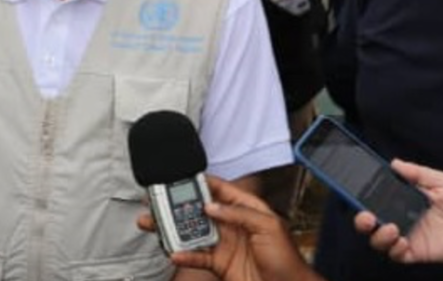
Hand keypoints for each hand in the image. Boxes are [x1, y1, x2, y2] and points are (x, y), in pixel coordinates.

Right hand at [137, 176, 319, 280]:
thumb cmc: (288, 259)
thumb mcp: (269, 226)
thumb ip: (240, 213)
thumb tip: (213, 207)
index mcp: (247, 209)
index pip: (221, 190)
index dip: (203, 182)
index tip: (182, 177)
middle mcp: (232, 225)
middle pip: (200, 210)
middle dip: (179, 204)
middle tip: (158, 199)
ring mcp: (224, 244)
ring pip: (193, 232)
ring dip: (173, 228)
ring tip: (154, 223)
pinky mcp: (219, 264)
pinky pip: (197, 256)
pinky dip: (184, 255)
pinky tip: (174, 252)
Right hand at [353, 159, 442, 265]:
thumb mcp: (442, 181)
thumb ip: (418, 173)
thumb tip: (394, 163)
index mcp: (405, 198)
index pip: (377, 196)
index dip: (363, 193)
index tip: (354, 188)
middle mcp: (402, 217)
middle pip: (371, 220)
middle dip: (361, 219)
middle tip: (364, 215)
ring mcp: (408, 235)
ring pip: (379, 239)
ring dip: (377, 234)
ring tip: (389, 227)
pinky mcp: (416, 251)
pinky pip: (396, 254)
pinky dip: (394, 248)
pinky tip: (402, 240)